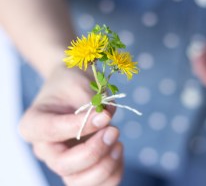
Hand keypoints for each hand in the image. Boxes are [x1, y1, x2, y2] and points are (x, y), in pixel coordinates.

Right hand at [19, 65, 122, 185]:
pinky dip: (113, 172)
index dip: (80, 126)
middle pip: (64, 165)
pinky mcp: (81, 168)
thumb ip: (91, 102)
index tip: (104, 115)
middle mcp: (45, 148)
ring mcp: (63, 161)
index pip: (51, 132)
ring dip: (105, 165)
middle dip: (95, 151)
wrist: (75, 90)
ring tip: (117, 141)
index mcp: (34, 124)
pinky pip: (98, 184)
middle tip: (113, 130)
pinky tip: (118, 149)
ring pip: (79, 182)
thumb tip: (105, 120)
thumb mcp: (79, 84)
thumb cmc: (73, 84)